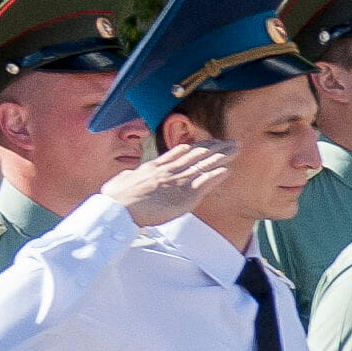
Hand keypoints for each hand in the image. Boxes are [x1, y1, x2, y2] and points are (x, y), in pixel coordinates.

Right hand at [105, 141, 237, 227]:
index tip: (209, 142)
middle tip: (231, 141)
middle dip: (216, 147)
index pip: (180, 153)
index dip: (197, 147)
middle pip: (197, 155)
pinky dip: (216, 175)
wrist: (119, 209)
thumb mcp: (120, 181)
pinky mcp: (184, 195)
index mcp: (155, 166)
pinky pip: (204, 183)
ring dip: (222, 156)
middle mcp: (169, 171)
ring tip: (236, 149)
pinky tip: (227, 169)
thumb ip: (128, 176)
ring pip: (204, 165)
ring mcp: (177, 181)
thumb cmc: (115, 198)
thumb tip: (127, 175)